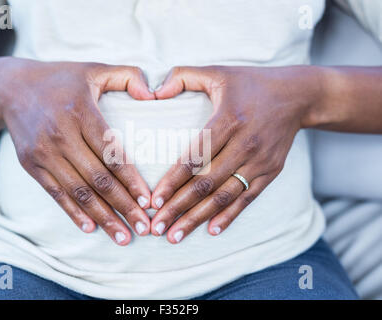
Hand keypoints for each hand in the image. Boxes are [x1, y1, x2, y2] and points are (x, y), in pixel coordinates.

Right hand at [0, 59, 154, 244]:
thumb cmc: (61, 79)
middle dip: (124, 207)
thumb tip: (153, 95)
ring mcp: (43, 153)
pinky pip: (55, 194)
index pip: (112, 154)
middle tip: (145, 228)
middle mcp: (61, 135)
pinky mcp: (31, 164)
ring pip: (78, 192)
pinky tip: (91, 228)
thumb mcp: (95, 68)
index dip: (131, 180)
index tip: (148, 201)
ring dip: (102, 217)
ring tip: (123, 237)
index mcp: (81, 112)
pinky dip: (73, 213)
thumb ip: (129, 75)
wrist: (10, 88)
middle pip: (98, 179)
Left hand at [150, 65, 321, 242]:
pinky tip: (211, 231)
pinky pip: (247, 198)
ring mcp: (259, 161)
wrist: (298, 96)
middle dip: (178, 208)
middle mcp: (244, 144)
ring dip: (198, 218)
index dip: (172, 181)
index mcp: (228, 120)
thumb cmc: (250, 83)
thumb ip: (182, 76)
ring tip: (174, 236)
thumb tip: (154, 91)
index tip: (154, 200)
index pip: (194, 156)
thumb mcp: (217, 72)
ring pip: (224, 196)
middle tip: (156, 227)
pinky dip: (229, 216)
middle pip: (206, 183)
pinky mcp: (270, 171)